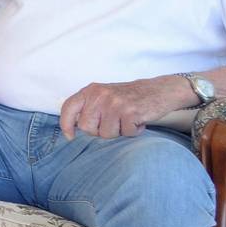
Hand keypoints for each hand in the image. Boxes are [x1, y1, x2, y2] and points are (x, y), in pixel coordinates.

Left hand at [58, 76, 194, 139]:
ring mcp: (114, 103)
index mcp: (91, 90)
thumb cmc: (129, 97)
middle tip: (114, 122)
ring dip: (118, 132)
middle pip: (86, 127)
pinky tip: (137, 120)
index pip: (68, 107)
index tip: (70, 136)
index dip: (66, 124)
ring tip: (127, 119)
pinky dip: (133, 131)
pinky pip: (125, 133)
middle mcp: (100, 95)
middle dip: (99, 131)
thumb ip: (88, 107)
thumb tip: (72, 127)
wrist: (159, 90)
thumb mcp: (104, 95)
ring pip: (106, 134)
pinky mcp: (130, 112)